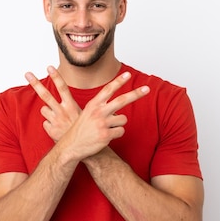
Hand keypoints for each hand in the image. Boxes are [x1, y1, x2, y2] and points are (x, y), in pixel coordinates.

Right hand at [25, 66, 149, 159]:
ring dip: (119, 123)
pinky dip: (117, 134)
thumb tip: (117, 102)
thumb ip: (101, 105)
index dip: (118, 81)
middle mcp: (98, 112)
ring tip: (107, 128)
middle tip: (147, 89)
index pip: (108, 89)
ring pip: (123, 119)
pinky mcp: (106, 135)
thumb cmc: (81, 129)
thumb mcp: (86, 112)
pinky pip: (121, 131)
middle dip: (136, 94)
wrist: (71, 146)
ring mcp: (102, 124)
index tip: (128, 74)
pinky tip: (107, 136)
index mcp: (93, 105)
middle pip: (121, 100)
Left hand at [25, 66, 80, 141]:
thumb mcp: (83, 114)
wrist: (82, 148)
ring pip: (43, 110)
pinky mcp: (50, 130)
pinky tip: (57, 130)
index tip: (49, 66)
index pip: (63, 88)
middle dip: (35, 84)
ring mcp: (55, 121)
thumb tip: (66, 97)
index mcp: (72, 106)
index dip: (56, 76)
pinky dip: (49, 125)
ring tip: (58, 120)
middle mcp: (62, 112)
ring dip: (48, 113)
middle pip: (46, 95)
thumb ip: (71, 104)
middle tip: (27, 73)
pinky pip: (44, 123)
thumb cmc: (83, 129)